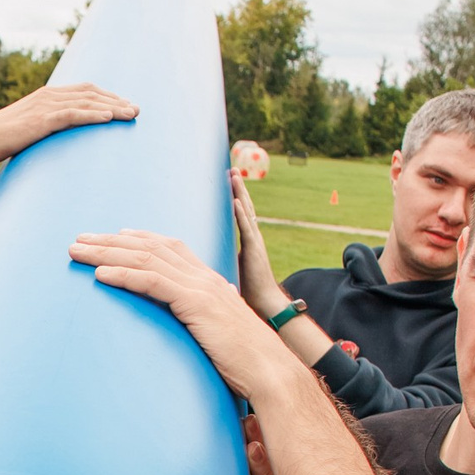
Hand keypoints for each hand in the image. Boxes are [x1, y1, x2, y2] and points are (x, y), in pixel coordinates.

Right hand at [0, 83, 137, 166]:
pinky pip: (74, 114)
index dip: (107, 96)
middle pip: (91, 93)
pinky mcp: (42, 120)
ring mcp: (46, 106)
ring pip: (87, 101)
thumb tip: (60, 138)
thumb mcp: (29, 128)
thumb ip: (46, 126)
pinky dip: (93, 114)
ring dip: (112, 107)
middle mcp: (49, 95)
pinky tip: (109, 117)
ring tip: (131, 114)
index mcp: (47, 95)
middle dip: (116, 100)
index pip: (84, 90)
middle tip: (136, 110)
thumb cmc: (3, 140)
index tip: (124, 105)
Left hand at [70, 229, 307, 411]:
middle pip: (149, 246)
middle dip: (110, 241)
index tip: (110, 236)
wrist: (269, 371)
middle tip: (78, 239)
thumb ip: (203, 321)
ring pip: (145, 258)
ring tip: (77, 251)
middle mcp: (203, 276)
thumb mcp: (217, 333)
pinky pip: (152, 282)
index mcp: (208, 280)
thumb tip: (191, 324)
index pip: (168, 246)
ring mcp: (201, 287)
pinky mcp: (196, 304)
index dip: (136, 238)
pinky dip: (123, 274)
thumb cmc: (244, 361)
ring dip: (106, 253)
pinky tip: (99, 275)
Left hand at [231, 171, 288, 317]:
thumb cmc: (248, 292)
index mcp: (248, 242)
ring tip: (234, 175)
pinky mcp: (254, 252)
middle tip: (232, 168)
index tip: (228, 181)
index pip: (240, 214)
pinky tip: (234, 201)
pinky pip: (247, 230)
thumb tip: (209, 260)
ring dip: (240, 193)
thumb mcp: (233, 271)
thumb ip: (225, 260)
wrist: (265, 306)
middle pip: (244, 207)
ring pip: (246, 213)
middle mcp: (253, 239)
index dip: (235, 198)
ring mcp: (255, 244)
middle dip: (238, 188)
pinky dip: (240, 215)